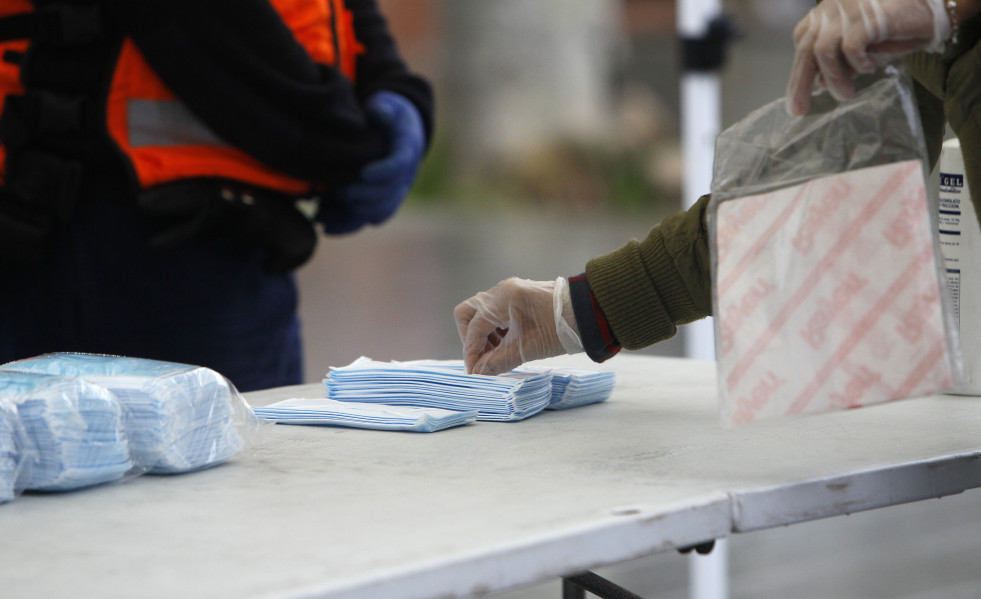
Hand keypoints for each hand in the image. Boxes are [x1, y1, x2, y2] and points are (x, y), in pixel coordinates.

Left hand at [318, 91, 424, 234]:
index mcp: (407, 148)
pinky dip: (346, 225)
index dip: (383, 172)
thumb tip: (377, 110)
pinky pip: (365, 220)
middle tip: (341, 193)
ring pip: (377, 212)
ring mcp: (392, 193)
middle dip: (364, 196)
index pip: (400, 164)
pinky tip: (325, 224)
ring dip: (351, 215)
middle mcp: (404, 175)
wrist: (393, 132)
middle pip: (388, 193)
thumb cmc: (387, 114)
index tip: (364, 173)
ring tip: (323, 213)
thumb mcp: (387, 104)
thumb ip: (383, 107)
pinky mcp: (378, 203)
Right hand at [454, 277, 580, 374]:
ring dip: (483, 336)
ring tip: (497, 355)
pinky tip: (506, 345)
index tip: (473, 372)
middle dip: (471, 338)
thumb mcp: (527, 349)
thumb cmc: (561, 328)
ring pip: (481, 313)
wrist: (589, 313)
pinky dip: (495, 330)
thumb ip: (497, 362)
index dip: (471, 352)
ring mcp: (510, 291)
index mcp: (502, 298)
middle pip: (468, 313)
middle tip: (481, 359)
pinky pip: (495, 313)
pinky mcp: (518, 297)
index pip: (474, 327)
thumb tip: (478, 373)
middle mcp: (502, 290)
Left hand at [786, 0, 949, 115]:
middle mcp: (833, 8)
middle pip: (807, 49)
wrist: (932, 5)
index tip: (797, 97)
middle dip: (800, 83)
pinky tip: (869, 68)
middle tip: (799, 110)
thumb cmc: (895, 25)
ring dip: (833, 78)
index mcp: (828, 11)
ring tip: (845, 94)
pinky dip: (857, 63)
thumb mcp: (862, 45)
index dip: (798, 71)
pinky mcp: (869, 16)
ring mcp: (849, 10)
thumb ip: (839, 59)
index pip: (802, 41)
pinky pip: (851, 47)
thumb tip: (820, 82)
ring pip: (824, 50)